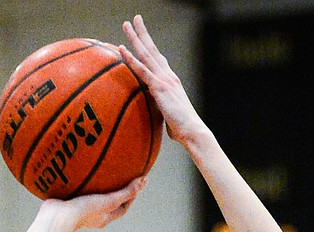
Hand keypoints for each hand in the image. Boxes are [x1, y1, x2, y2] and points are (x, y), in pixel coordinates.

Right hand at [40, 176, 146, 231]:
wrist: (56, 217)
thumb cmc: (84, 211)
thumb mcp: (109, 201)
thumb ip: (125, 192)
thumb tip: (143, 181)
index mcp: (104, 218)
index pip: (122, 208)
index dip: (131, 197)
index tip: (137, 184)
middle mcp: (93, 216)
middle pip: (108, 204)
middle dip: (115, 193)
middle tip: (120, 177)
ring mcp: (79, 211)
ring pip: (92, 198)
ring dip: (97, 188)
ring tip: (99, 173)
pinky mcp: (68, 204)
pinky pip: (77, 192)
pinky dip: (81, 184)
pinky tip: (78, 172)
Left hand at [120, 15, 204, 144]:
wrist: (192, 131)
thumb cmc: (181, 129)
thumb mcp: (167, 115)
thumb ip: (157, 109)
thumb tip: (149, 115)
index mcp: (170, 80)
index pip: (157, 58)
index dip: (148, 45)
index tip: (142, 34)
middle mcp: (168, 75)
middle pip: (152, 49)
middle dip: (142, 33)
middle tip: (134, 19)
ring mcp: (164, 79)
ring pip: (146, 53)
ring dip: (135, 37)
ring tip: (126, 24)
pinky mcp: (160, 87)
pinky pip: (142, 70)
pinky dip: (131, 58)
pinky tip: (122, 48)